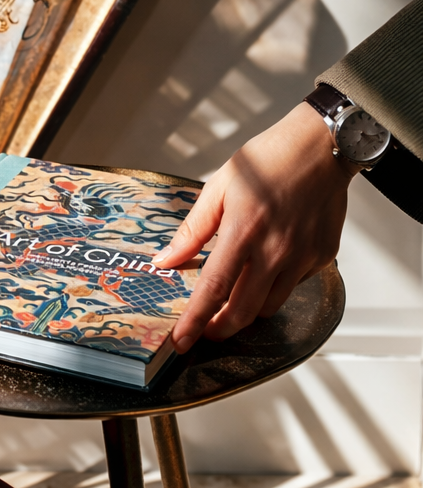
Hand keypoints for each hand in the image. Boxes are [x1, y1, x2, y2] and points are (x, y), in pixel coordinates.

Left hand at [152, 102, 355, 352]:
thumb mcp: (218, 188)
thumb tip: (165, 260)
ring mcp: (303, 256)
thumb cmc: (268, 160)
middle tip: (205, 328)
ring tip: (232, 297)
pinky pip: (294, 286)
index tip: (179, 343)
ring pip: (270, 305)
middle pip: (243, 311)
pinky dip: (275, 287)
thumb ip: (191, 230)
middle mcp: (276, 251)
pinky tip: (265, 268)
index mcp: (243, 233)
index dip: (194, 322)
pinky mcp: (323, 255)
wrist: (321, 145)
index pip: (213, 290)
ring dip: (247, 310)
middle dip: (219, 328)